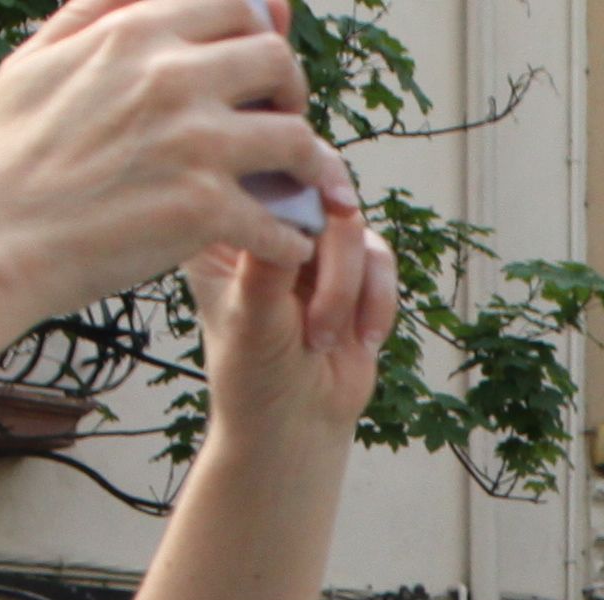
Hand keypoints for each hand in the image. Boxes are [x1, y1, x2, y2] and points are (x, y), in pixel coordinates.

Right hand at [0, 0, 356, 317]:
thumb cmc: (10, 153)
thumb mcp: (38, 58)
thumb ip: (95, 12)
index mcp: (136, 33)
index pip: (236, 5)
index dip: (259, 34)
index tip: (256, 70)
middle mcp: (172, 77)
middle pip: (277, 61)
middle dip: (289, 91)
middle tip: (280, 123)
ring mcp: (194, 143)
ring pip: (295, 137)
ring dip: (304, 164)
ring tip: (296, 185)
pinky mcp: (203, 209)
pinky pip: (280, 218)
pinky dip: (289, 235)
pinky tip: (282, 243)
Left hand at [195, 174, 400, 435]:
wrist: (296, 425)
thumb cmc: (256, 377)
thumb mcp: (253, 318)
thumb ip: (270, 263)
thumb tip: (297, 210)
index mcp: (222, 228)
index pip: (252, 170)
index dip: (290, 175)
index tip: (316, 209)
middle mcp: (268, 227)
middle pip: (315, 186)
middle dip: (330, 242)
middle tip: (336, 270)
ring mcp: (312, 248)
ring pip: (352, 225)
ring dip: (348, 285)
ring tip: (322, 336)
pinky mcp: (352, 271)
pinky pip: (381, 259)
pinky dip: (377, 300)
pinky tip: (359, 340)